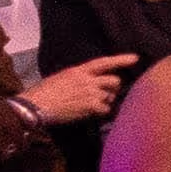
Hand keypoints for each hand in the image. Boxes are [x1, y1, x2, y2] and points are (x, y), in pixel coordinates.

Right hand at [23, 52, 140, 126]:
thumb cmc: (43, 92)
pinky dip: (100, 112)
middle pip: (114, 81)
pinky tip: (90, 113)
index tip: (135, 58)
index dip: (121, 60)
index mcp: (79, 70)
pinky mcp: (90, 106)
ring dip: (105, 101)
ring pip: (110, 96)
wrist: (35, 105)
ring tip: (91, 105)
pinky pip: (105, 109)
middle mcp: (88, 80)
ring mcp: (90, 93)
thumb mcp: (61, 78)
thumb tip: (90, 82)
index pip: (104, 62)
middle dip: (113, 88)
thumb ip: (78, 78)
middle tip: (106, 94)